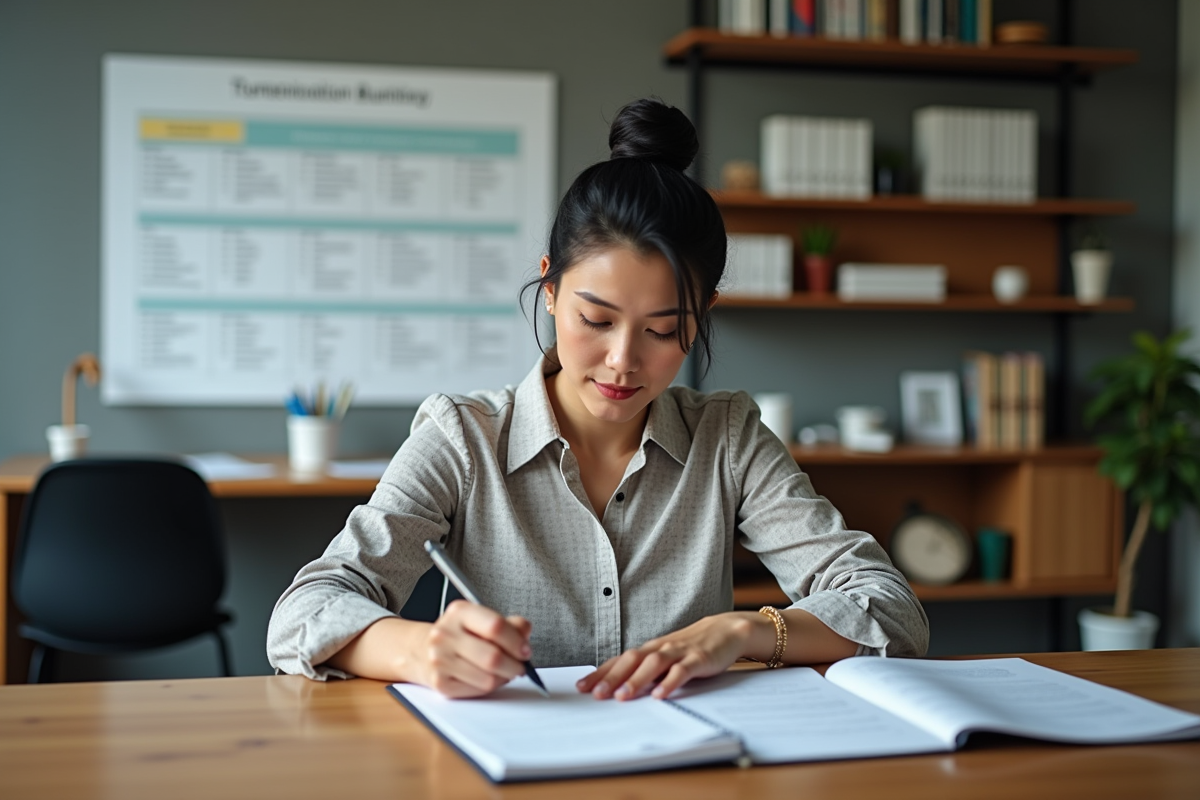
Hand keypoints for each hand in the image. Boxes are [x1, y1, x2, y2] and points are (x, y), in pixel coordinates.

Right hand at [420, 600, 532, 697]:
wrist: (422, 649)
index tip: (526, 650)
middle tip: (521, 666)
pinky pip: (477, 691)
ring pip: (488, 679)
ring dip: (504, 678)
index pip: (495, 626)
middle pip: (493, 657)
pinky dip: (490, 687)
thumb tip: (525, 631)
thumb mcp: (481, 619)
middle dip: (515, 665)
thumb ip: (508, 623)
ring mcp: (440, 660)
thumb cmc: (459, 634)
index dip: (517, 642)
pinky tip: (488, 677)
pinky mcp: (440, 683)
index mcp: (459, 612)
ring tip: (505, 672)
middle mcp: (445, 634)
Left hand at [575, 613, 758, 700]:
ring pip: (653, 664)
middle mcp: (661, 648)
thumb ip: (647, 670)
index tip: (581, 686)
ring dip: (637, 680)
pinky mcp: (698, 659)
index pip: (620, 660)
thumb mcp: (666, 657)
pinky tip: (661, 694)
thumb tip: (619, 688)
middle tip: (596, 694)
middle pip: (632, 660)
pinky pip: (682, 671)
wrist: (726, 630)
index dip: (601, 673)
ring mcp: (679, 652)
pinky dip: (670, 682)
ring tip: (622, 696)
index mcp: (650, 649)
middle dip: (612, 677)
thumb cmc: (692, 647)